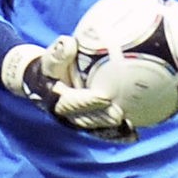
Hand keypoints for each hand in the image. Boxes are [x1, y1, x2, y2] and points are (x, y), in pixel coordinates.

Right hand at [1, 35, 135, 141]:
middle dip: (102, 117)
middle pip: (86, 117)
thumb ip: (58, 52)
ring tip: (129, 123)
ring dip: (110, 127)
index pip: (72, 101)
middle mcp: (65, 114)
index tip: (104, 97)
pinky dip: (115, 133)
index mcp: (55, 98)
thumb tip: (69, 44)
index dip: (88, 101)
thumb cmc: (51, 67)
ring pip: (94, 126)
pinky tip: (132, 134)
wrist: (45, 82)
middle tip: (120, 114)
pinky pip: (101, 130)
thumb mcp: (51, 57)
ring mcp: (76, 121)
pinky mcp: (87, 124)